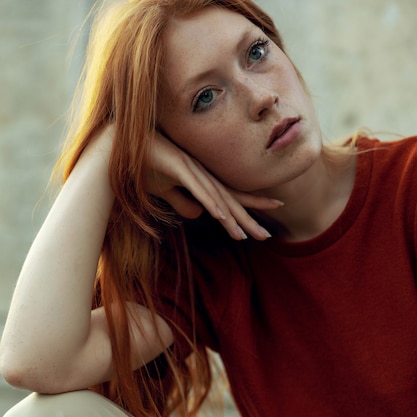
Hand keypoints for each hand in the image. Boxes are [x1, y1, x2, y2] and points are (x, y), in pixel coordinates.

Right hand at [145, 132, 281, 239]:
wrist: (120, 146)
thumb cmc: (144, 166)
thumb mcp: (165, 192)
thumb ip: (182, 202)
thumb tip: (199, 215)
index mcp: (200, 179)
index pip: (228, 198)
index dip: (247, 210)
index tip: (264, 227)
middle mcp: (200, 173)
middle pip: (228, 199)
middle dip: (247, 219)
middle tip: (266, 236)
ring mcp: (190, 168)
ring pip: (215, 196)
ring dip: (229, 216)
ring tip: (243, 235)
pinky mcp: (177, 165)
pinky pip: (196, 187)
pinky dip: (208, 201)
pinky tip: (219, 215)